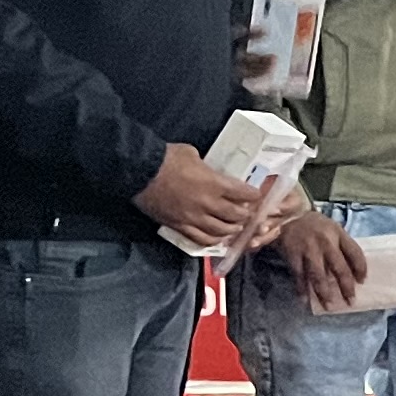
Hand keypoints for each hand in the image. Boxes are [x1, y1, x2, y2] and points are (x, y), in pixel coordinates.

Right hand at [137, 143, 269, 249]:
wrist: (139, 173)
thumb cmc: (167, 159)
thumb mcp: (193, 154)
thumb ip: (206, 166)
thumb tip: (211, 171)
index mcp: (215, 184)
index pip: (244, 194)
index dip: (253, 196)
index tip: (256, 195)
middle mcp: (208, 204)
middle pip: (236, 216)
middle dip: (245, 215)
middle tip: (247, 213)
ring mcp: (194, 218)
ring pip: (220, 231)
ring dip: (232, 230)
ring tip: (235, 227)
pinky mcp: (179, 226)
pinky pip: (200, 239)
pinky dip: (212, 241)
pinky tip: (217, 239)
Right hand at [278, 212, 369, 310]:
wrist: (287, 215)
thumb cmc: (315, 225)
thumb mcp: (333, 229)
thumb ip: (342, 246)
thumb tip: (353, 271)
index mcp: (338, 234)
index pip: (355, 253)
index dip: (361, 268)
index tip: (362, 282)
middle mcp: (326, 242)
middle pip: (339, 267)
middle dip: (346, 286)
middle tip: (350, 301)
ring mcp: (309, 249)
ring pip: (319, 275)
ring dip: (324, 292)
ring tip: (329, 306)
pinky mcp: (293, 254)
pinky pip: (299, 275)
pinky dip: (302, 288)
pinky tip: (305, 300)